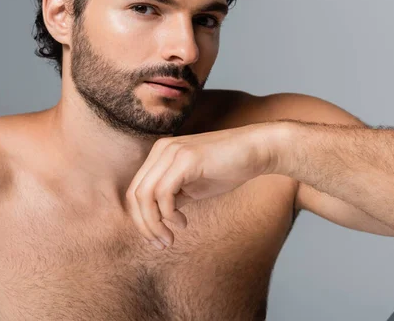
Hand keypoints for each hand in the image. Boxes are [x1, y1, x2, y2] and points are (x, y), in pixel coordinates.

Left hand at [126, 122, 280, 249]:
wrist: (258, 150)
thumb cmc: (229, 168)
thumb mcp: (194, 187)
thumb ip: (173, 197)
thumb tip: (156, 219)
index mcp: (160, 154)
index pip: (136, 190)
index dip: (141, 218)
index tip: (157, 238)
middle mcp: (161, 150)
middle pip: (135, 194)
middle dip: (144, 225)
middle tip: (161, 244)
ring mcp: (172, 152)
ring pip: (145, 195)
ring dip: (154, 224)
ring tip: (170, 239)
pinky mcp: (186, 159)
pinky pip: (163, 193)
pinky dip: (168, 214)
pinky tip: (182, 222)